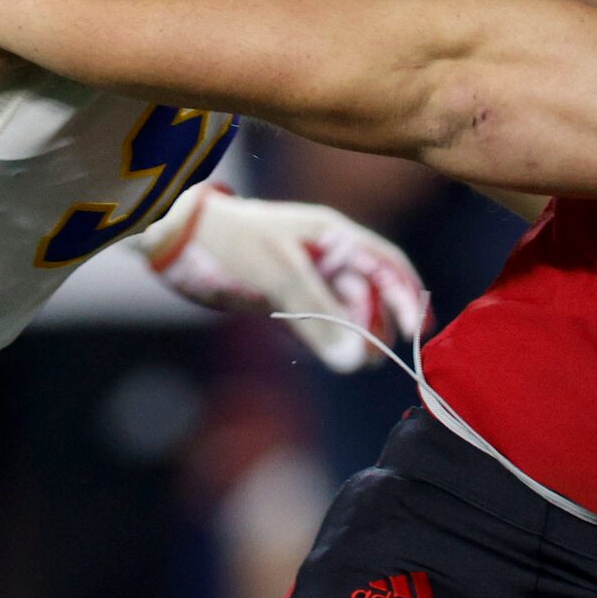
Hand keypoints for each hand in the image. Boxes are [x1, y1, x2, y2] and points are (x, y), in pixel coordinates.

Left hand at [137, 184, 428, 372]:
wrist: (179, 238)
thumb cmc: (232, 242)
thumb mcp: (279, 273)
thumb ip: (318, 315)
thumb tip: (352, 360)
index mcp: (336, 236)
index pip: (387, 265)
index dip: (407, 296)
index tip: (417, 332)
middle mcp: (329, 256)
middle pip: (372, 294)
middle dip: (377, 324)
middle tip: (370, 356)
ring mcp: (309, 278)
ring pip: (348, 312)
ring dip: (355, 337)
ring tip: (354, 361)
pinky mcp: (288, 299)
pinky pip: (321, 323)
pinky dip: (330, 340)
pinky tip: (334, 356)